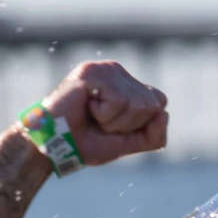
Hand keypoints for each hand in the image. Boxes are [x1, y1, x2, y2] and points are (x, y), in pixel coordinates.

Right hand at [42, 60, 168, 164]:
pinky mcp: (92, 71)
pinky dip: (104, 114)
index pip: (160, 102)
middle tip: (100, 123)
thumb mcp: (128, 144)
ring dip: (113, 121)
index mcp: (129, 85)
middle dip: (127, 124)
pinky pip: (119, 100)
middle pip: (151, 104)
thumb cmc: (86, 143)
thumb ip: (154, 136)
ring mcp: (106, 69)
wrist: (53, 147)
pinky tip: (86, 108)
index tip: (115, 128)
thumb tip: (164, 113)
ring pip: (136, 103)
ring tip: (92, 117)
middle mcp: (119, 73)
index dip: (142, 124)